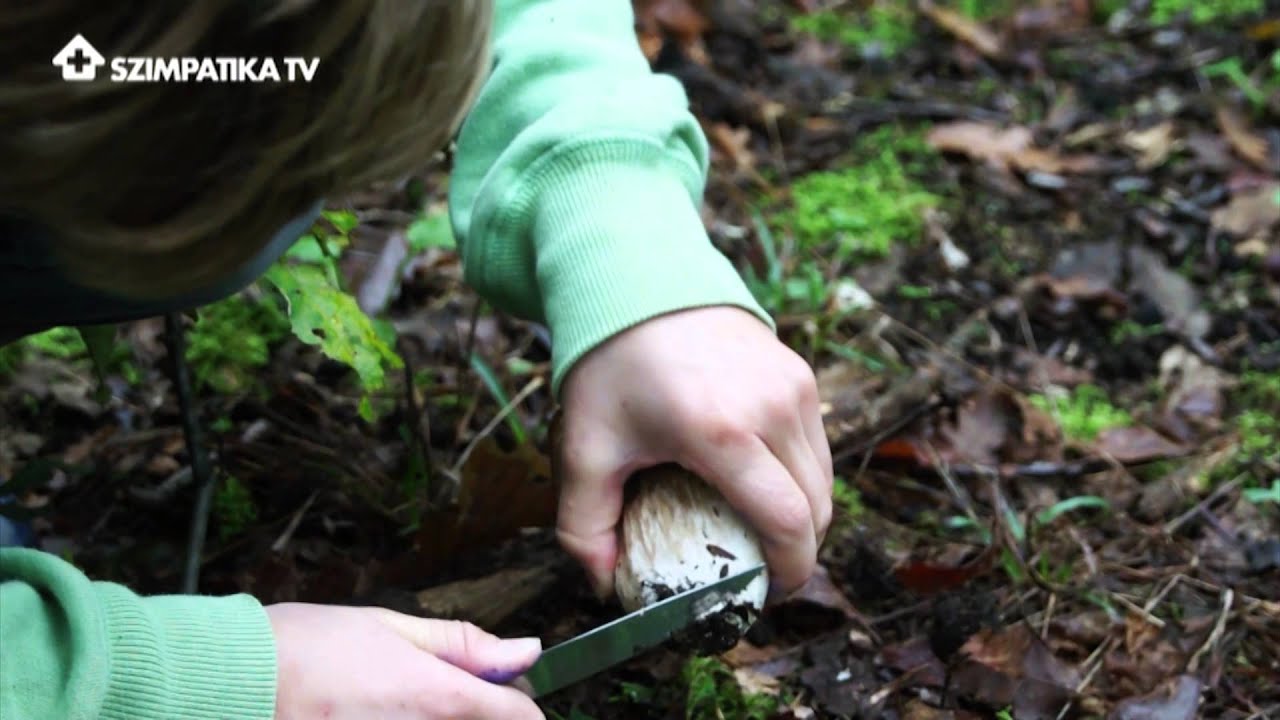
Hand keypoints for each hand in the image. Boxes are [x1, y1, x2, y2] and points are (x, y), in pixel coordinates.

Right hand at [267, 603, 543, 719]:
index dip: (520, 704)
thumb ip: (463, 644)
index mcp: (437, 697)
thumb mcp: (390, 628)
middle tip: (438, 696)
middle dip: (475, 714)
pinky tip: (375, 716)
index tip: (507, 695)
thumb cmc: (304, 649)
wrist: (234, 685)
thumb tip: (525, 650)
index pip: (520, 717)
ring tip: (393, 704)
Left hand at [556, 306, 832, 599]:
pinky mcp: (799, 373)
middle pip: (817, 508)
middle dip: (798, 552)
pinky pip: (816, 445)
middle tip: (762, 572)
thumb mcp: (584, 447)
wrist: (637, 279)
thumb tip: (605, 588)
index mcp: (721, 432)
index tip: (765, 594)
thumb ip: (584, 526)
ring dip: (805, 516)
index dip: (788, 572)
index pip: (788, 523)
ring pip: (823, 478)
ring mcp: (794, 386)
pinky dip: (802, 478)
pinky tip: (765, 487)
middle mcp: (772, 408)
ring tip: (765, 535)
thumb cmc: (609, 364)